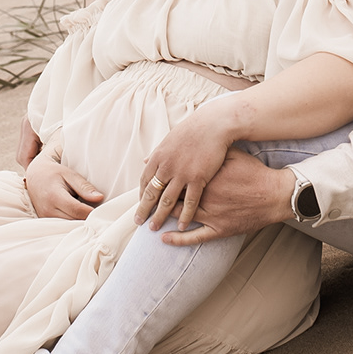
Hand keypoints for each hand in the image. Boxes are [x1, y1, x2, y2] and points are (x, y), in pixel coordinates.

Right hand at [24, 146, 104, 220]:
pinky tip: (80, 218)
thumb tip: (100, 198)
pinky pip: (63, 227)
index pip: (77, 210)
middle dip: (87, 219)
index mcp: (54, 196)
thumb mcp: (70, 175)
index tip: (102, 211)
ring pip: (69, 226)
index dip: (91, 212)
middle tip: (100, 214)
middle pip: (73, 221)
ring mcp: (45, 218)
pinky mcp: (46, 221)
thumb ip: (84, 187)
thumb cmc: (54, 173)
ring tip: (91, 216)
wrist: (35, 176)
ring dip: (80, 222)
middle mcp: (47, 210)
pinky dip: (72, 223)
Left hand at [136, 99, 243, 231]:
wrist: (213, 125)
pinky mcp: (198, 178)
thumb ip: (158, 153)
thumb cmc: (193, 131)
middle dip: (144, 210)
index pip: (145, 180)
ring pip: (167, 201)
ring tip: (154, 228)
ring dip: (160, 216)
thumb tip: (145, 160)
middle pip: (152, 193)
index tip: (141, 205)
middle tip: (139, 223)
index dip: (142, 195)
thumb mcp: (170, 139)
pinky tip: (181, 225)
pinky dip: (184, 215)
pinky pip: (190, 202)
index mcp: (158, 157)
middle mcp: (166, 167)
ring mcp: (181, 174)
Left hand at [155, 147, 301, 242]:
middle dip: (156, 200)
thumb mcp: (231, 155)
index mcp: (204, 177)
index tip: (151, 180)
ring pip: (180, 216)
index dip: (162, 180)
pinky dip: (178, 239)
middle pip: (173, 197)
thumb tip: (186, 144)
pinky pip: (195, 237)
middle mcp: (205, 196)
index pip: (176, 178)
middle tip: (142, 202)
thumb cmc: (254, 172)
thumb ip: (208, 152)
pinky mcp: (220, 229)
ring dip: (163, 217)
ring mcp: (212, 215)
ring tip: (148, 219)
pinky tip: (164, 238)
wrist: (275, 194)